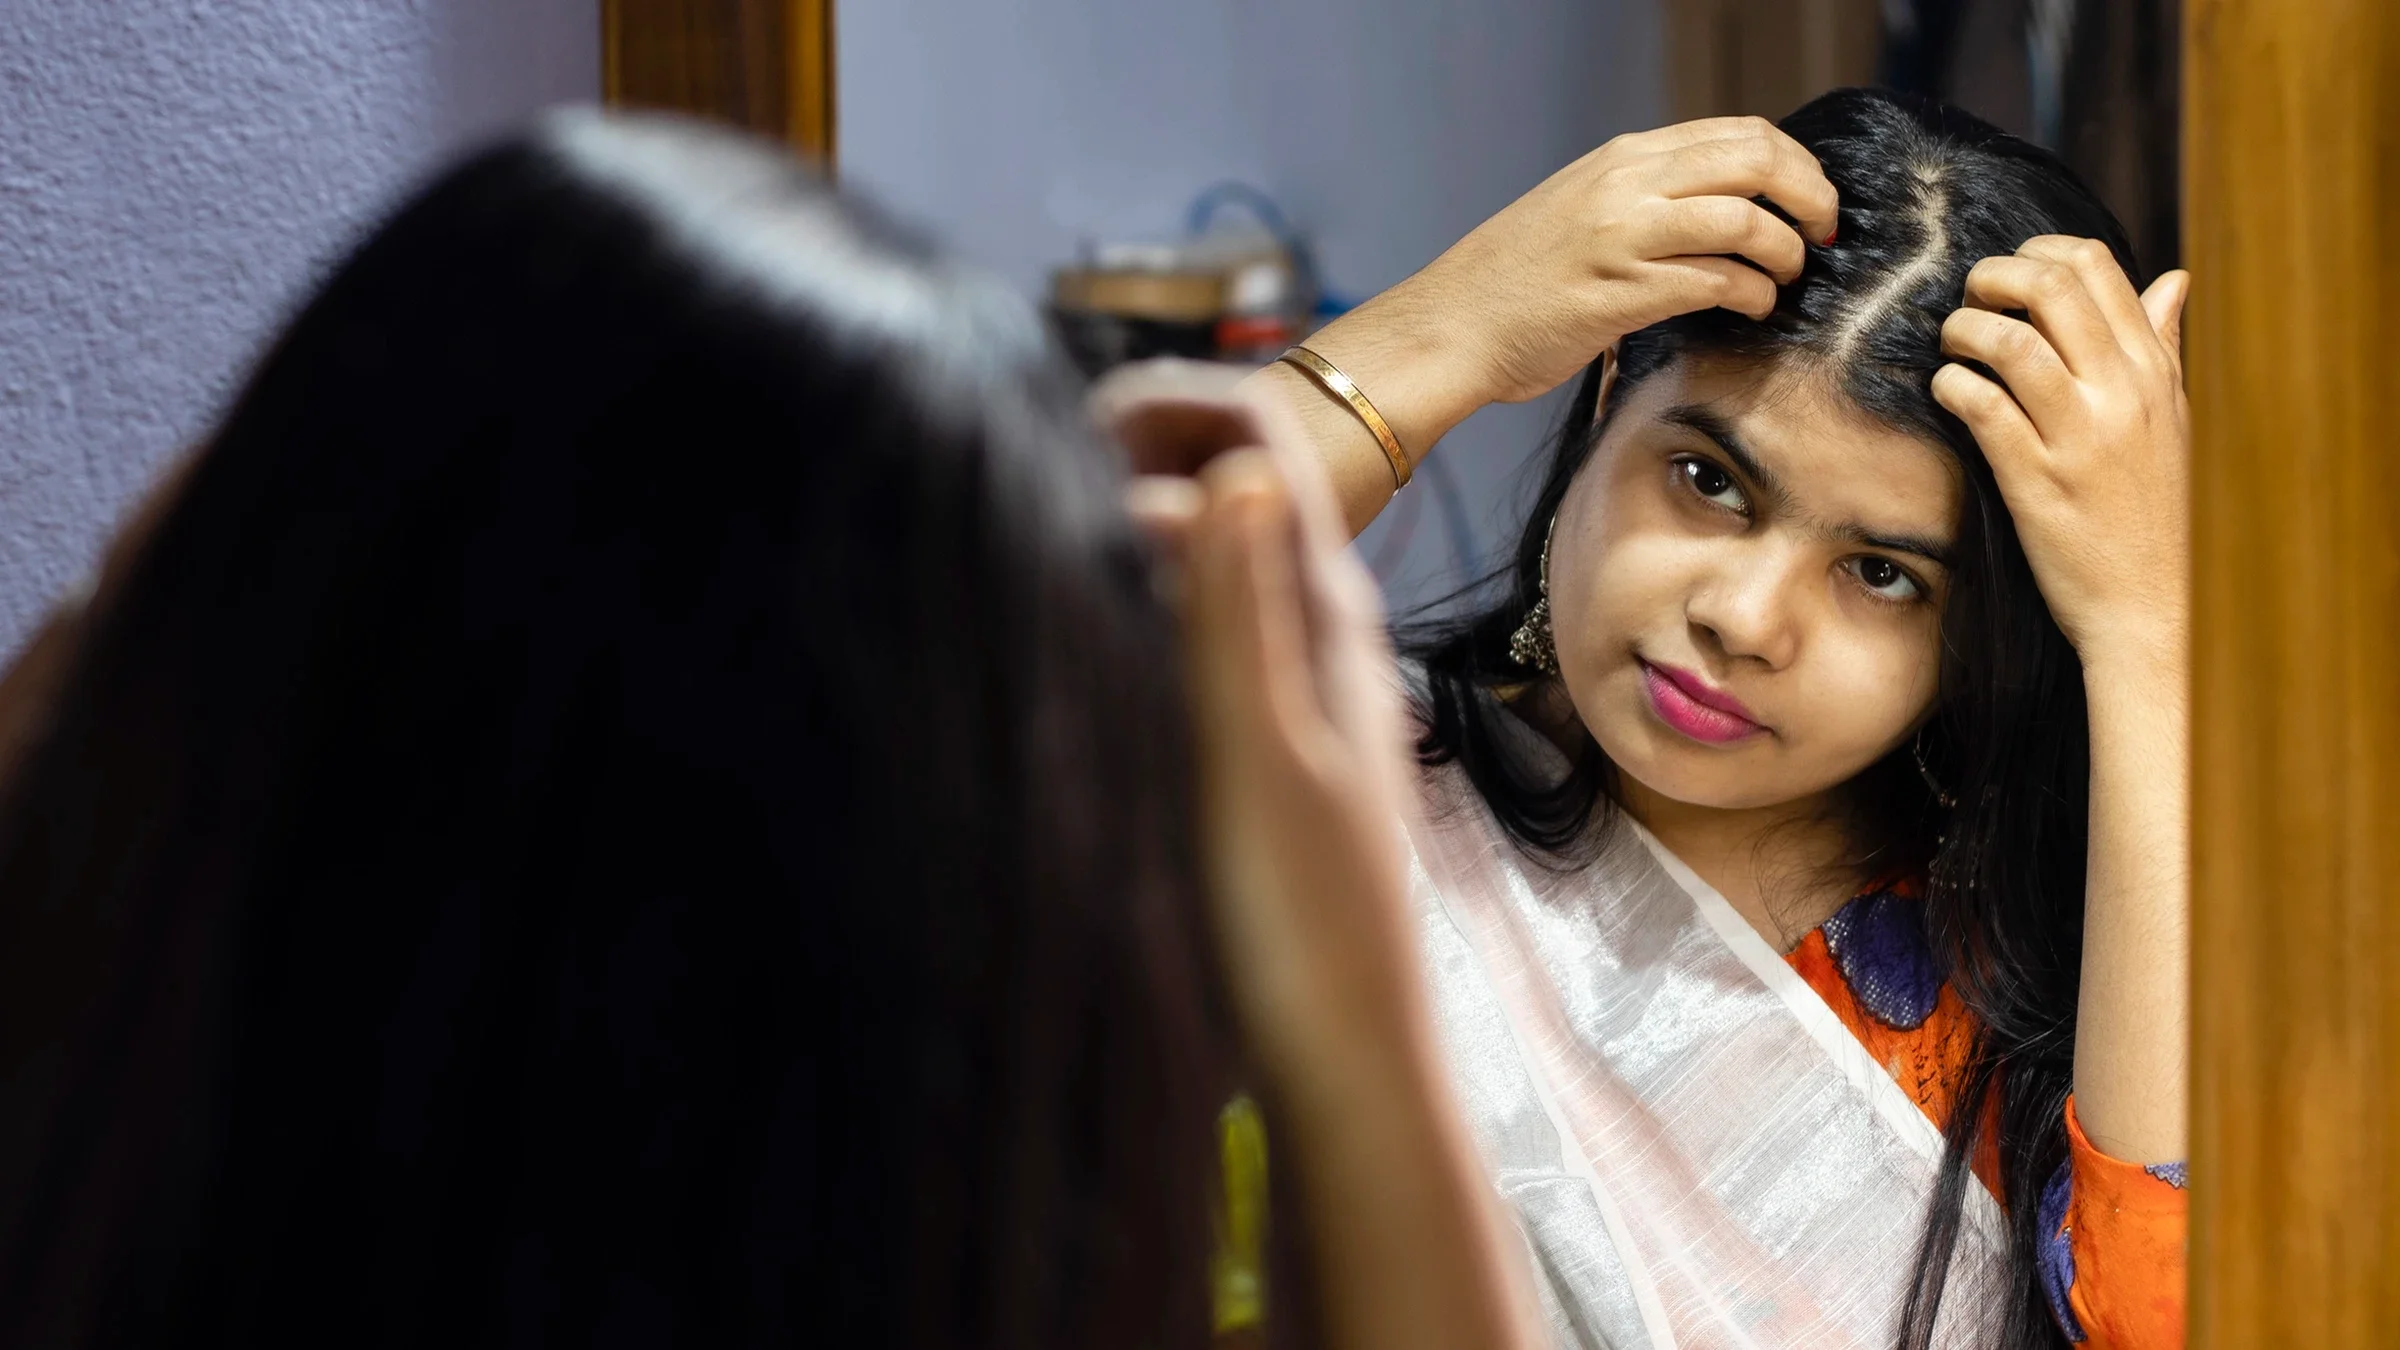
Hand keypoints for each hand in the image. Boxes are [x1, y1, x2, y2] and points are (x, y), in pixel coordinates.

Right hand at [1094, 361, 1427, 1084]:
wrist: (1343, 1062)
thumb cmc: (1302, 926)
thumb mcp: (1259, 759)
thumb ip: (1243, 615)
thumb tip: (1235, 469)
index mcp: (1329, 620)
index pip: (1264, 446)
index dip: (1168, 403)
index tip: (1063, 423)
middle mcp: (1323, 637)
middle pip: (1238, 490)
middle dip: (1139, 453)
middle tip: (1026, 476)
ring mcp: (1298, 692)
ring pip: (1219, 563)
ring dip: (1138, 527)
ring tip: (1037, 543)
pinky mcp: (1268, 748)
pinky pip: (1209, 635)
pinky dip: (1147, 603)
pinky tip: (1084, 641)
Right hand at [1311, 115, 1836, 425]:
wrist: (1449, 328)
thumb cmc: (1511, 284)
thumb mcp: (1579, 213)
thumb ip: (1642, 200)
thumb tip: (1718, 212)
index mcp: (1621, 160)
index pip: (1737, 134)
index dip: (1794, 163)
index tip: (1810, 199)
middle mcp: (1625, 186)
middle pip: (1754, 162)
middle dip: (1808, 197)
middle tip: (1821, 234)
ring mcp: (1622, 237)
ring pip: (1744, 220)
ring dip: (1784, 252)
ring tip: (1785, 278)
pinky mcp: (1621, 293)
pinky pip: (1715, 281)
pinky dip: (1751, 295)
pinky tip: (1751, 308)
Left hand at [1932, 238, 2192, 671]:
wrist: (2152, 606)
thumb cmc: (2157, 513)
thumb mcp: (2174, 420)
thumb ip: (2163, 347)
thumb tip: (2172, 280)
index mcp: (2153, 371)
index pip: (2097, 267)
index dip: (2037, 253)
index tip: (2008, 277)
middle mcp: (2122, 393)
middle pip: (2050, 287)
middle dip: (1990, 277)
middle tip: (1968, 301)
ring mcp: (2080, 435)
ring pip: (2009, 340)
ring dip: (1962, 329)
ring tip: (1952, 347)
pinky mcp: (2036, 479)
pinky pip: (1981, 405)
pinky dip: (1951, 385)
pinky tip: (1947, 392)